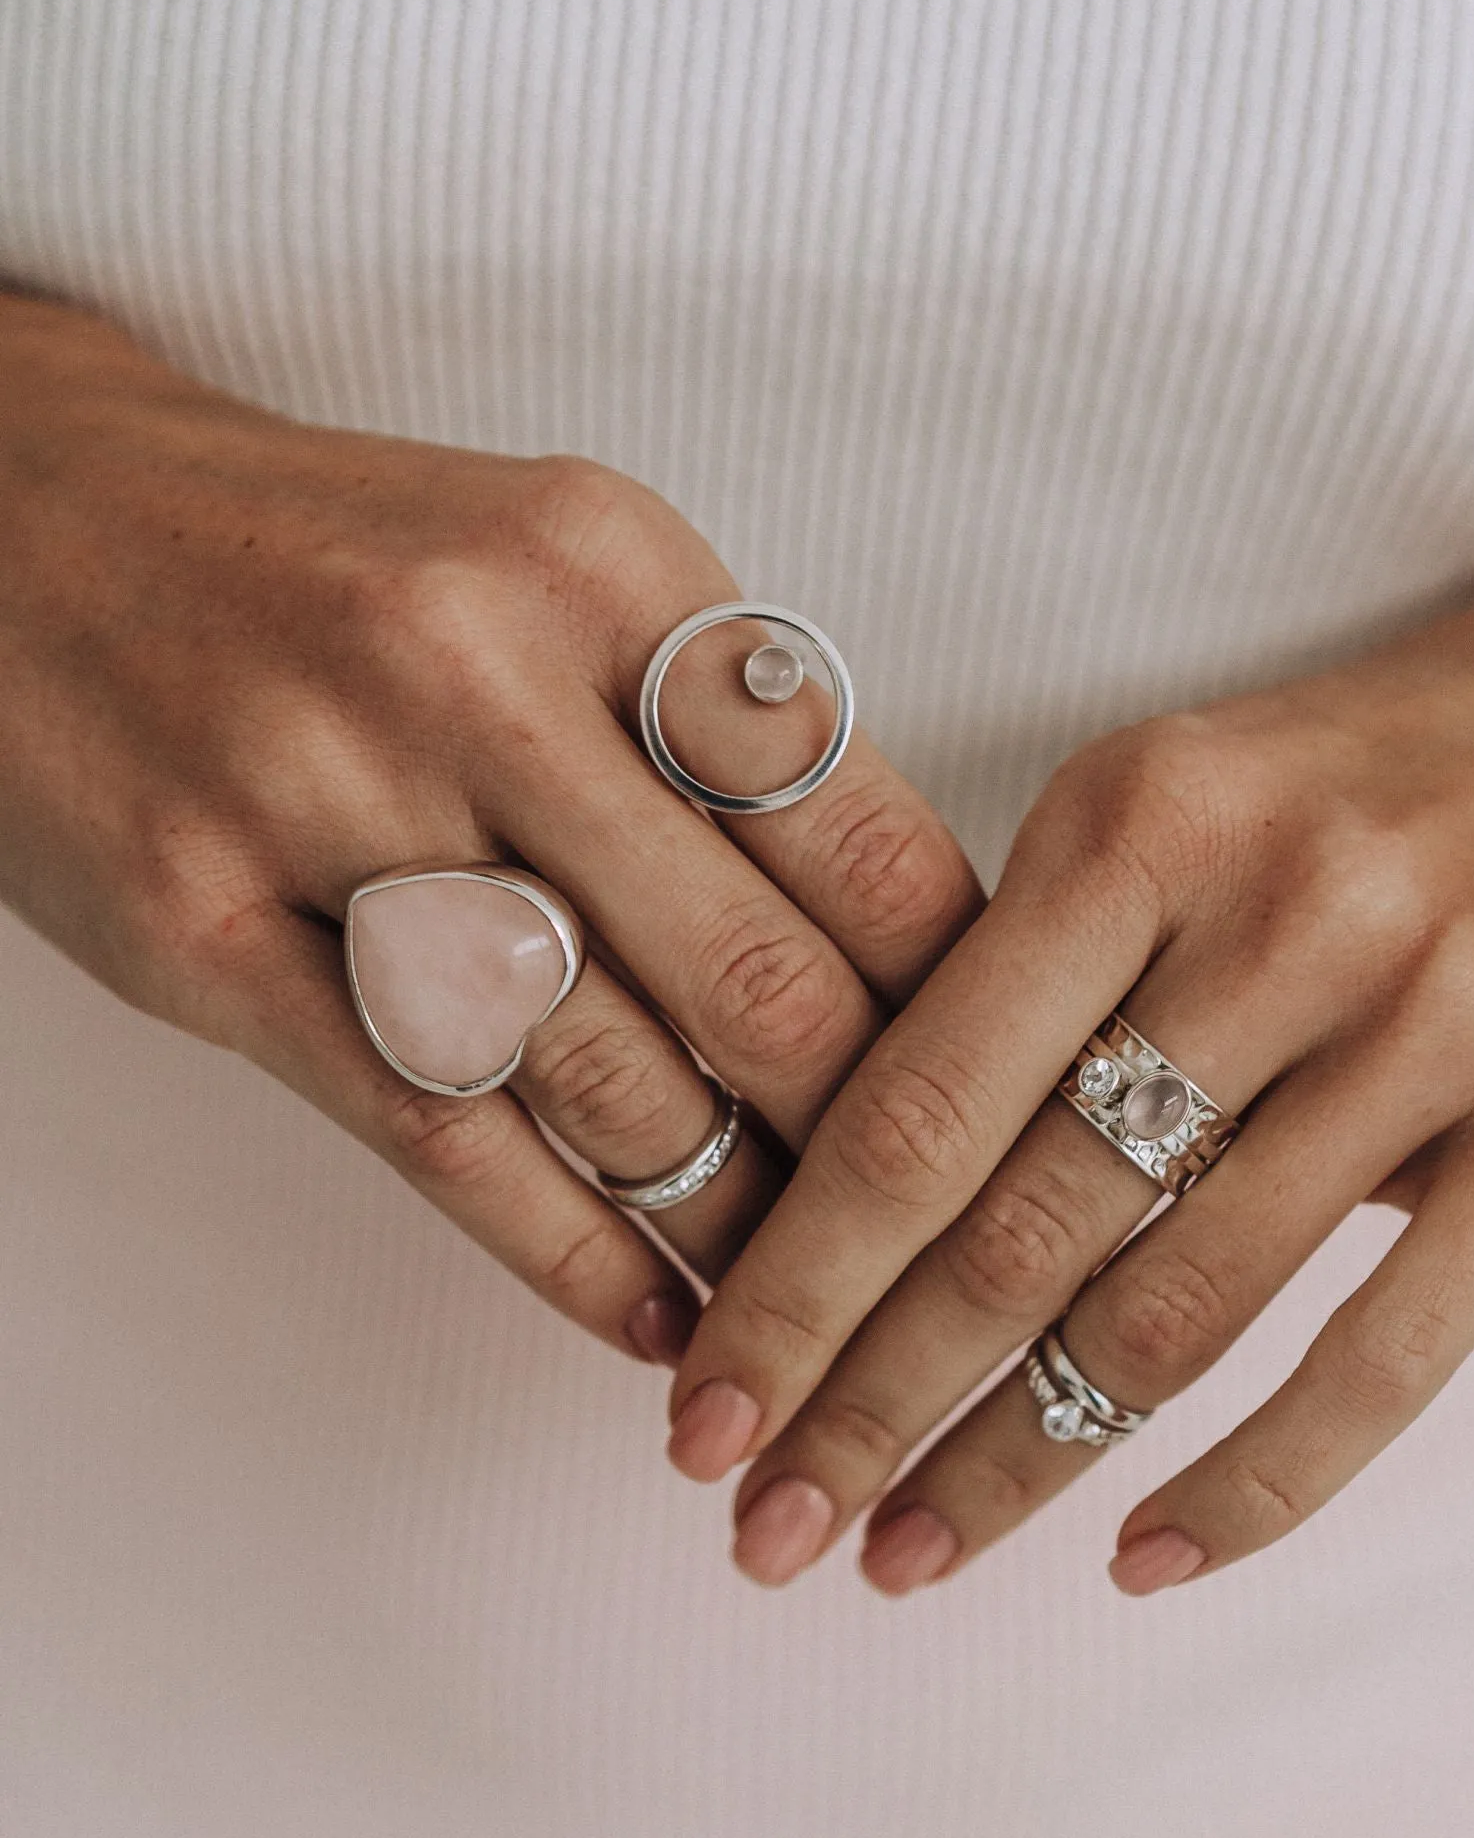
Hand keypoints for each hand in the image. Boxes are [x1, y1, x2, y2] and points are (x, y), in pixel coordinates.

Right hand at [0, 296, 979, 1362]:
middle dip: (872, 1138)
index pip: (857, 825)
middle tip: (942, 1236)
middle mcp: (479, 675)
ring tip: (815, 1312)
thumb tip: (905, 941)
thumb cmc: (345, 564)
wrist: (36, 515)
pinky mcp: (206, 932)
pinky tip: (657, 1321)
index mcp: (608, 569)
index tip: (1012, 1088)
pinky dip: (571, 1253)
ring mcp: (328, 804)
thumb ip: (717, 736)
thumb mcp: (557, 571)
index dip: (960, 990)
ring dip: (735, 1226)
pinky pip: (436, 1135)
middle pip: (753, 970)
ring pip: (603, 1077)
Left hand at [670, 516, 1473, 1589]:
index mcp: (1141, 815)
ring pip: (1180, 1308)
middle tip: (764, 1531)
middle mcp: (1283, 913)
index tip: (698, 1420)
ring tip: (914, 1553)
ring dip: (1022, 1460)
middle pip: (1022, 1225)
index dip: (793, 1285)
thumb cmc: (1376, 777)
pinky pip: (1383, 1355)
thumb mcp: (1183, 801)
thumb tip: (855, 1202)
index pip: (917, 1101)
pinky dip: (1252, 1483)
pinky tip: (1144, 1559)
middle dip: (870, 1402)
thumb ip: (1042, 975)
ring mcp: (1440, 1021)